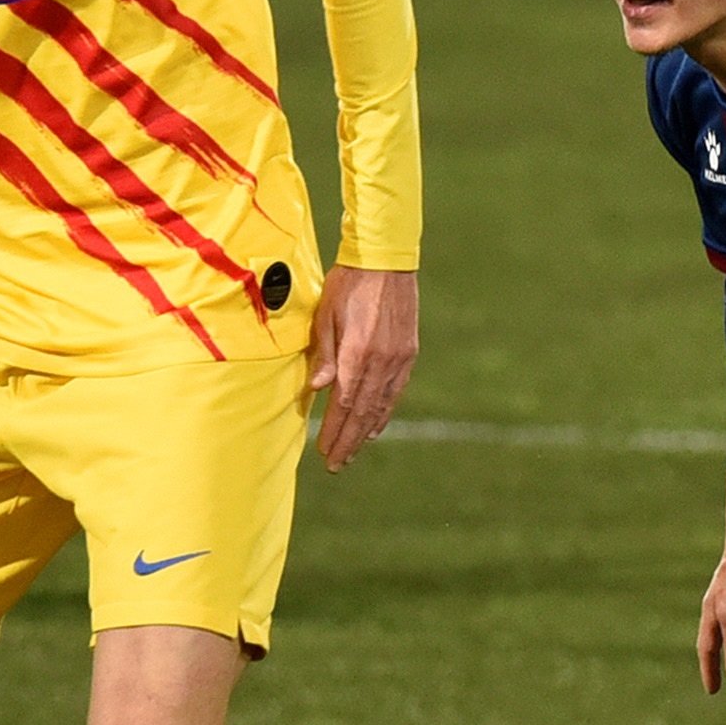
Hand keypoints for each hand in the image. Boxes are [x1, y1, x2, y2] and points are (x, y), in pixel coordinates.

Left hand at [306, 265, 416, 472]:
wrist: (385, 260)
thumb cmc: (348, 284)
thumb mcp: (326, 315)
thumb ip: (324, 354)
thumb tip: (317, 390)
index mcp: (357, 352)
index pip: (343, 403)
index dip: (334, 430)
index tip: (324, 450)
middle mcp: (381, 361)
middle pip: (363, 412)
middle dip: (348, 440)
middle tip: (336, 464)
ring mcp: (398, 359)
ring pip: (381, 406)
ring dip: (365, 432)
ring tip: (352, 452)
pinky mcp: (408, 353)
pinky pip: (395, 391)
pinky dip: (384, 412)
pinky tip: (375, 427)